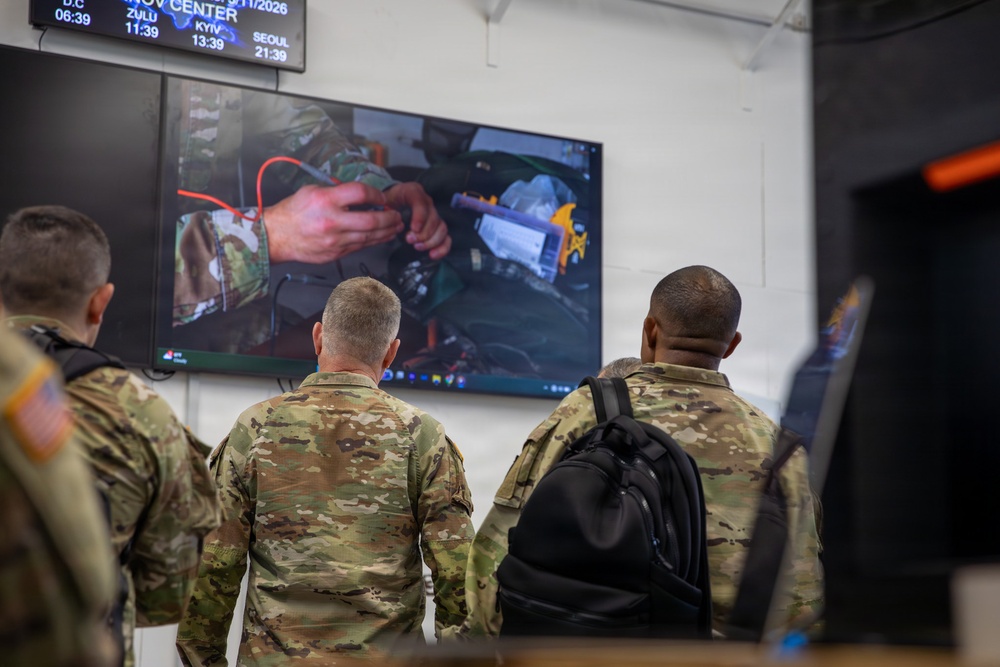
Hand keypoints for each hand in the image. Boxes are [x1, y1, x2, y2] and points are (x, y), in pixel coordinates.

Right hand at [262, 182, 404, 264]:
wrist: (277, 236)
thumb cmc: (293, 212)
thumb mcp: (312, 191)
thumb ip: (336, 191)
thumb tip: (360, 194)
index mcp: (325, 201)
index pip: (360, 193)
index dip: (376, 194)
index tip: (381, 196)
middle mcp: (331, 221)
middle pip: (371, 220)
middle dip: (389, 218)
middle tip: (397, 215)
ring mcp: (334, 240)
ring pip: (369, 237)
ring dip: (386, 232)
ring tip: (396, 226)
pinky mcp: (335, 253)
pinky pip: (360, 247)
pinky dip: (373, 241)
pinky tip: (382, 236)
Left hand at [385, 182, 451, 259]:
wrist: (394, 203)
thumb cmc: (389, 202)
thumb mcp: (383, 199)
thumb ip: (384, 207)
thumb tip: (387, 217)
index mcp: (413, 192)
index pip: (421, 202)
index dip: (420, 216)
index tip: (414, 229)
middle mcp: (427, 202)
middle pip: (434, 218)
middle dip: (422, 233)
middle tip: (409, 239)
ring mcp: (434, 215)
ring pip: (442, 228)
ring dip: (431, 241)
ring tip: (417, 246)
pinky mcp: (437, 227)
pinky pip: (446, 238)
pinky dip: (442, 248)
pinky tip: (433, 254)